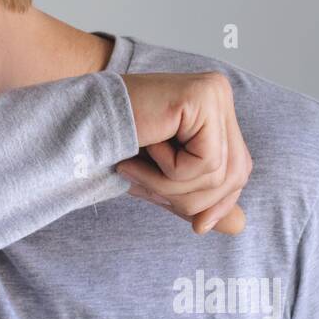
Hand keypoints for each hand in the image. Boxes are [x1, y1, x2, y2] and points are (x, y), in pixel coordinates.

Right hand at [119, 71, 251, 234]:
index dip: (220, 202)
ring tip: (135, 169)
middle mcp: (219, 93)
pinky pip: (206, 160)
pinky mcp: (202, 97)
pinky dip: (170, 170)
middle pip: (235, 172)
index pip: (239, 167)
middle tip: (148, 191)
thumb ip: (200, 197)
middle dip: (194, 198)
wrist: (79, 123)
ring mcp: (214, 92)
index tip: (198, 227)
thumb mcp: (166, 179)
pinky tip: (144, 149)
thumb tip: (240, 226)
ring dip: (172, 185)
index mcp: (215, 107)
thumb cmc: (116, 147)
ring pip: (220, 171)